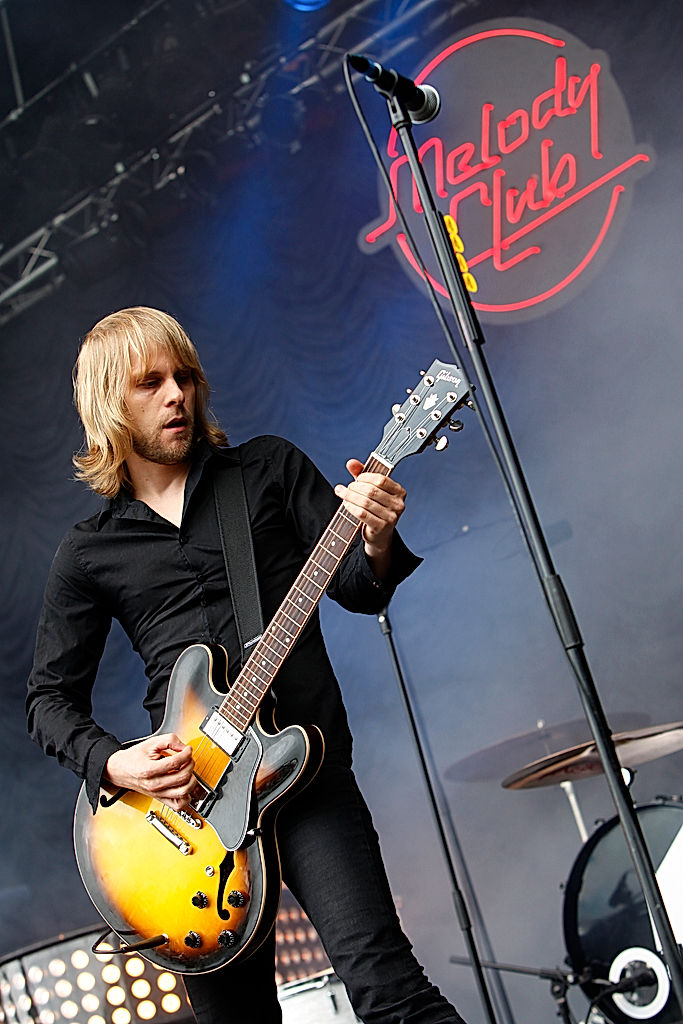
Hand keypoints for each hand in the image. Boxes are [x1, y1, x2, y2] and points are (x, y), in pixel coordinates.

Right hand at [104, 733, 195, 810]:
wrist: (120, 771)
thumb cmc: (134, 758)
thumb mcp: (151, 743)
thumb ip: (170, 740)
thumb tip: (184, 747)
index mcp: (150, 770)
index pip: (176, 762)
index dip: (186, 753)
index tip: (188, 749)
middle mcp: (154, 785)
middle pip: (182, 777)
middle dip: (190, 765)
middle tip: (188, 759)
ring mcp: (158, 794)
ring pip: (184, 792)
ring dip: (191, 780)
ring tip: (187, 771)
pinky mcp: (160, 799)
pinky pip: (178, 805)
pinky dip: (186, 796)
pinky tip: (184, 785)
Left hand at [334, 459, 405, 577]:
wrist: (379, 534)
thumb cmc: (376, 508)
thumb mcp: (371, 489)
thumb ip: (362, 474)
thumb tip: (351, 462)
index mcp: (399, 492)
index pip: (381, 479)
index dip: (365, 477)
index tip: (355, 479)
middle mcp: (398, 504)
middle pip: (371, 491)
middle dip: (355, 487)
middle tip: (345, 488)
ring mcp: (391, 517)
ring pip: (365, 502)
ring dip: (350, 496)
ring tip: (342, 494)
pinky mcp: (381, 527)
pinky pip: (362, 514)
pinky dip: (351, 507)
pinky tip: (346, 504)